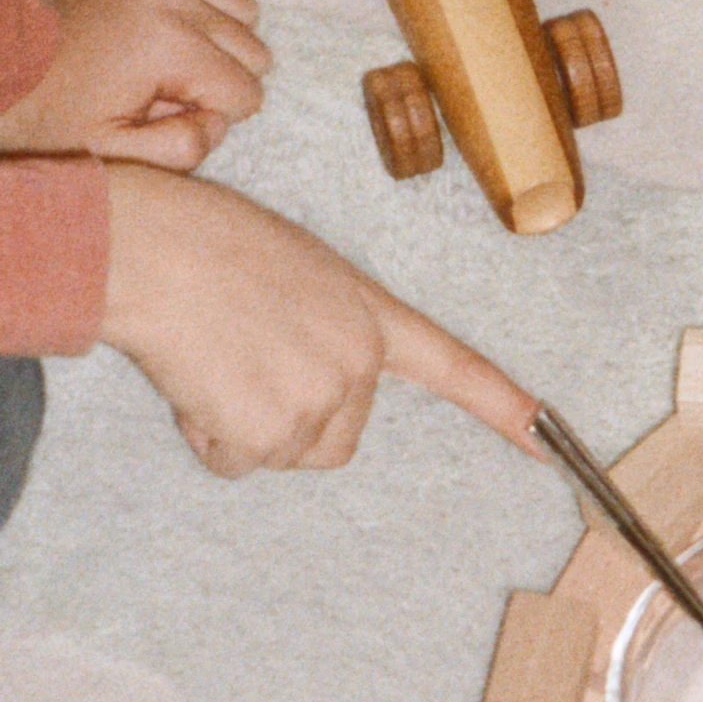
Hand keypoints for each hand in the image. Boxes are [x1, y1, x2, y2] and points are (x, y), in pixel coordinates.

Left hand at [0, 0, 266, 169]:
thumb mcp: (114, 155)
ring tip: (169, 59)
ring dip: (218, 39)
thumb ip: (183, 148)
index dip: (211, 116)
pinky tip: (176, 20)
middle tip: (163, 92)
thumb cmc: (50, 117)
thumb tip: (219, 118)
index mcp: (171, 45)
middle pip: (252, 49)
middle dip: (218, 79)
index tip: (163, 115)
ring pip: (242, 8)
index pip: (247, 93)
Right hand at [94, 168, 538, 477]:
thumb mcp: (290, 270)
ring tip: (210, 354)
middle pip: (333, 437)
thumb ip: (316, 326)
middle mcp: (358, 362)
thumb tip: (290, 375)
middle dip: (282, 417)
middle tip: (236, 353)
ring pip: (280, 452)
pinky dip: (206, 434)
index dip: (503, 407)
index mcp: (368, 311)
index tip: (549, 442)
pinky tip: (193, 376)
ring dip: (236, 422)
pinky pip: (235, 462)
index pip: (452, 366)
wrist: (153, 248)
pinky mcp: (271, 433)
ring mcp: (320, 400)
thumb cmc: (199, 239)